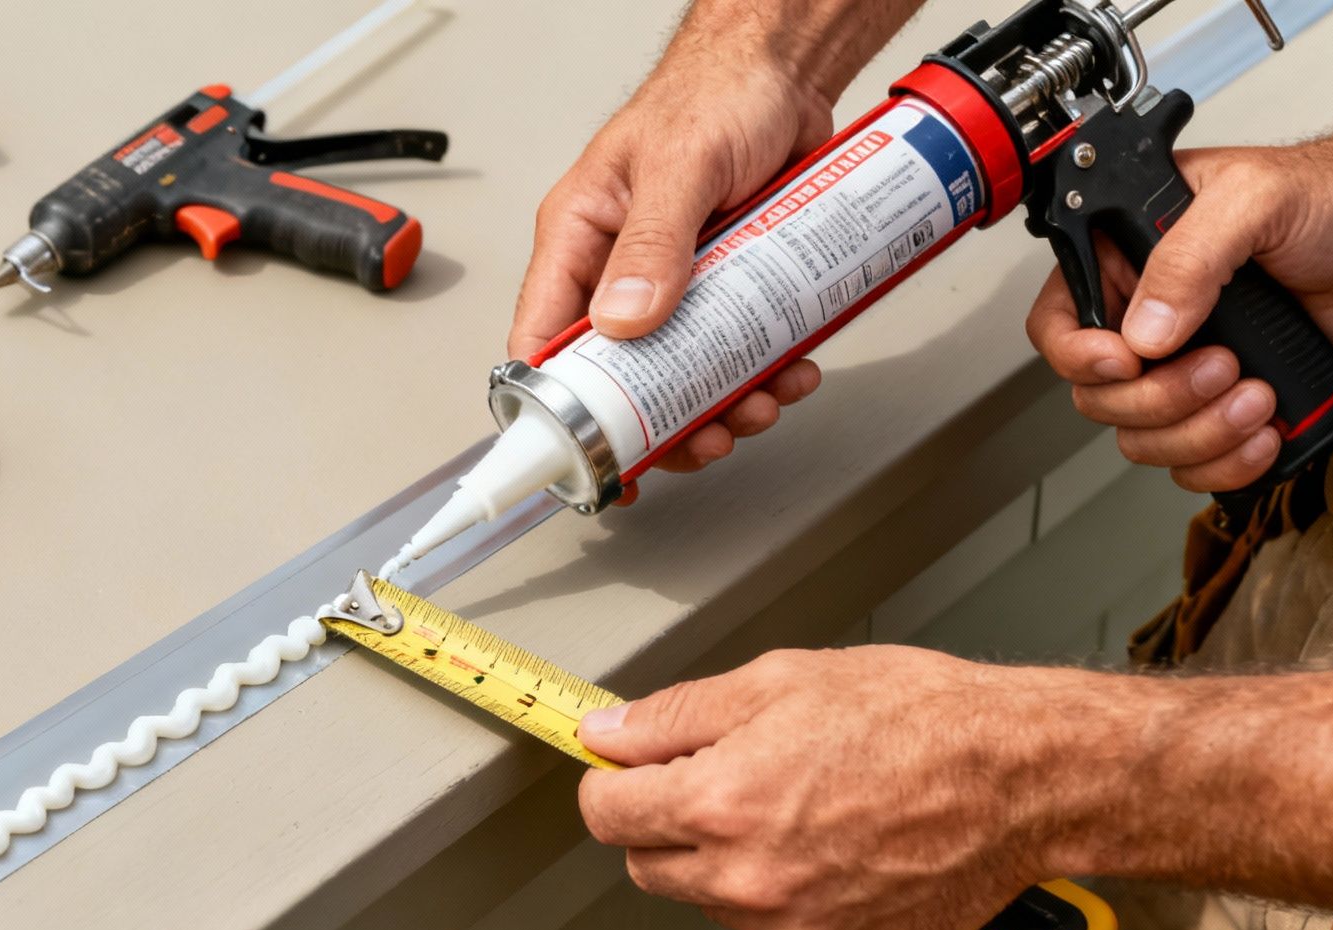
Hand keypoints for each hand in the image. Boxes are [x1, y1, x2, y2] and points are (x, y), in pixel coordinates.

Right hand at [509, 45, 831, 500]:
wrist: (790, 71)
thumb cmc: (718, 92)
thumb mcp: (679, 164)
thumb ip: (652, 242)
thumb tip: (625, 319)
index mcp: (581, 240)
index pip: (542, 339)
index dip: (557, 410)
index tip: (589, 455)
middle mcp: (620, 270)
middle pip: (620, 378)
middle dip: (663, 419)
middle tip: (702, 435)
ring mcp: (677, 284)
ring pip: (683, 374)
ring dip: (722, 403)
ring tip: (759, 402)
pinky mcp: (729, 287)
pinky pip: (736, 351)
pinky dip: (763, 373)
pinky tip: (788, 370)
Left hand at [574, 647, 1103, 929]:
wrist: (1021, 778)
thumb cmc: (919, 719)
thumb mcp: (780, 681)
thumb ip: (675, 715)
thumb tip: (608, 732)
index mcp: (722, 802)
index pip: (607, 813)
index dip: (611, 780)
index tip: (623, 767)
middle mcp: (749, 876)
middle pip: (648, 863)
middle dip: (664, 819)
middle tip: (718, 774)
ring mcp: (792, 924)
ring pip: (709, 897)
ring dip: (723, 857)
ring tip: (793, 801)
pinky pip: (773, 925)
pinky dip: (783, 890)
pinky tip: (830, 841)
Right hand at [1026, 127, 1332, 492]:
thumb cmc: (1313, 197)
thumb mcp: (1246, 198)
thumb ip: (1187, 256)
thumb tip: (1146, 331)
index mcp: (1123, 265)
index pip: (1059, 326)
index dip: (1078, 356)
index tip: (1128, 363)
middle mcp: (1142, 324)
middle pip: (1101, 398)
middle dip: (1161, 400)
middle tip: (1222, 366)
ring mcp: (1180, 369)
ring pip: (1144, 439)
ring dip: (1200, 434)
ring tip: (1258, 395)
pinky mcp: (1221, 405)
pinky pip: (1193, 462)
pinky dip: (1225, 464)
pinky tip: (1264, 432)